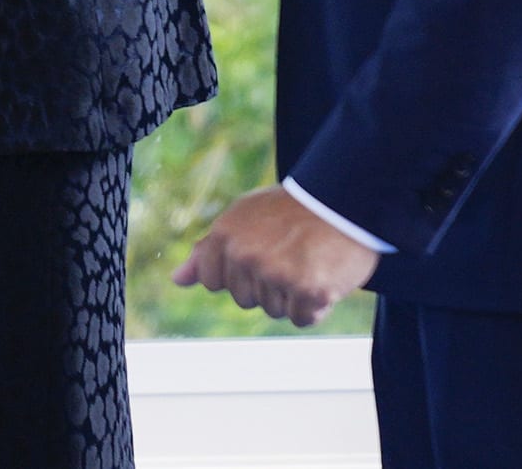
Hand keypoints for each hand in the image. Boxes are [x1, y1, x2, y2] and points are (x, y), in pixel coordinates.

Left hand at [172, 185, 380, 325]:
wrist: (344, 201)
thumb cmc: (292, 211)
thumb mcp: (242, 218)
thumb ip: (207, 251)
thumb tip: (177, 280)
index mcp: (224, 235)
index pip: (210, 280)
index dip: (235, 274)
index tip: (257, 254)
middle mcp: (245, 256)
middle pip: (243, 299)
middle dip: (265, 285)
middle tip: (289, 254)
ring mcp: (276, 275)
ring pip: (274, 311)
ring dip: (291, 295)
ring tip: (307, 261)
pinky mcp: (308, 292)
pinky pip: (302, 319)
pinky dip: (315, 306)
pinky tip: (323, 277)